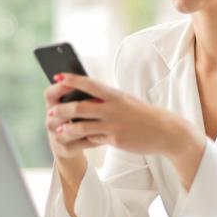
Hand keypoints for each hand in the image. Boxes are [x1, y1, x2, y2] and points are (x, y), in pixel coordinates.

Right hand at [43, 75, 99, 159]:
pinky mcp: (66, 148)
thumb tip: (91, 82)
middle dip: (76, 106)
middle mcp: (50, 121)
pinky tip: (106, 133)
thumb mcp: (71, 105)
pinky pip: (82, 142)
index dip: (59, 87)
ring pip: (70, 129)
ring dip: (87, 123)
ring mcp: (56, 136)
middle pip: (58, 111)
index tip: (74, 81)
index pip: (49, 94)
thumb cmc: (75, 119)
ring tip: (102, 118)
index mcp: (51, 106)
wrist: (69, 146)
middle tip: (95, 101)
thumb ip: (77, 95)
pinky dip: (95, 137)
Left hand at [47, 72, 188, 156]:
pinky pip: (93, 139)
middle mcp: (113, 108)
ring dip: (67, 128)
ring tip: (58, 129)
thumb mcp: (125, 101)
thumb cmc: (142, 114)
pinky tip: (76, 139)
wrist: (165, 131)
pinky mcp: (115, 139)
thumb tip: (85, 101)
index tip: (57, 76)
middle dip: (62, 109)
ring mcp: (113, 124)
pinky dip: (83, 138)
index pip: (89, 84)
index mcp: (115, 94)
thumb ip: (106, 101)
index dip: (72, 79)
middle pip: (80, 106)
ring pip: (82, 126)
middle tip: (51, 111)